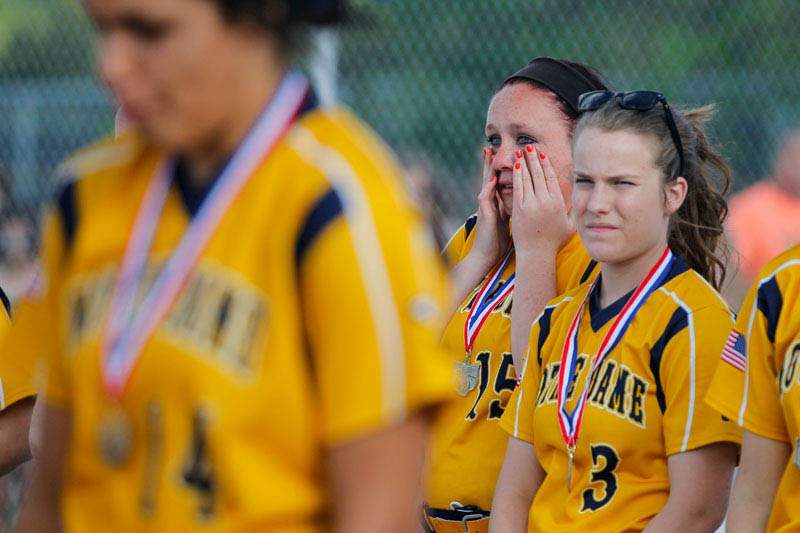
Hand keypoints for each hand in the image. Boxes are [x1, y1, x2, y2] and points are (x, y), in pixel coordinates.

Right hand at [466, 147, 510, 271]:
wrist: (487, 255)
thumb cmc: (499, 241)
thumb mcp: (509, 220)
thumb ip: (513, 210)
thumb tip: (525, 203)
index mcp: (496, 202)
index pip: (499, 181)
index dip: (502, 168)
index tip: (507, 155)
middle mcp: (489, 202)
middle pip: (489, 177)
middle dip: (490, 162)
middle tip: (490, 146)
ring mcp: (485, 207)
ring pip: (485, 183)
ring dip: (487, 169)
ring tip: (487, 154)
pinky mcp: (484, 214)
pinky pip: (485, 198)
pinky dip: (488, 188)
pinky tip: (492, 179)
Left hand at [511, 145, 573, 256]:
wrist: (536, 254)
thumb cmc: (553, 242)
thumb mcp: (569, 225)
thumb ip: (573, 210)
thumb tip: (579, 198)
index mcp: (558, 203)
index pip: (552, 178)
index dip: (547, 164)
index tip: (543, 154)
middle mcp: (545, 202)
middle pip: (539, 174)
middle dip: (534, 158)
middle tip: (531, 146)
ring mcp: (531, 205)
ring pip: (528, 178)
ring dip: (525, 163)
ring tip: (521, 152)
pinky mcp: (519, 209)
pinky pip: (518, 188)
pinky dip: (517, 175)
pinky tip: (516, 166)